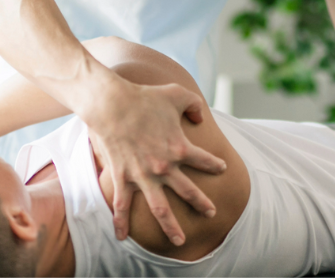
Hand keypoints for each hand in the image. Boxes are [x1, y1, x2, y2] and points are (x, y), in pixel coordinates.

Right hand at [85, 80, 227, 244]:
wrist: (112, 104)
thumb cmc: (145, 97)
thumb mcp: (177, 93)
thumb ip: (194, 104)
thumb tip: (200, 116)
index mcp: (180, 147)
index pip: (204, 160)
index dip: (215, 164)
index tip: (222, 168)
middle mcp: (164, 167)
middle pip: (188, 192)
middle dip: (202, 203)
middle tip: (211, 212)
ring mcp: (143, 175)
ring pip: (161, 209)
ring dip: (171, 227)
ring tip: (179, 240)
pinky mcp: (123, 177)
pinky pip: (123, 205)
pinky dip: (121, 222)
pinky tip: (122, 237)